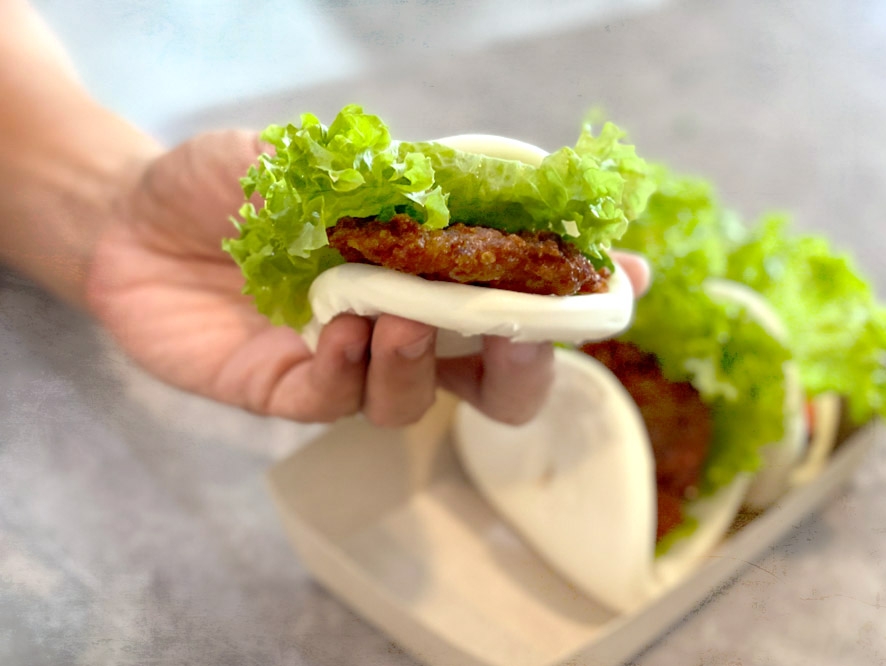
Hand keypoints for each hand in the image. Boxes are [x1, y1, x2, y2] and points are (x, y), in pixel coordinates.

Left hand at [86, 130, 649, 425]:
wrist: (133, 216)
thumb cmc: (233, 179)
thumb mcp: (312, 157)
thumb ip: (389, 178)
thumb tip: (472, 189)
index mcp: (430, 266)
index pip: (522, 290)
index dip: (578, 295)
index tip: (624, 277)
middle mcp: (406, 323)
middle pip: (497, 377)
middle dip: (525, 364)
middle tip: (517, 331)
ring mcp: (352, 363)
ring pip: (422, 400)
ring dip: (425, 364)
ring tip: (397, 317)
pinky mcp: (292, 392)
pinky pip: (339, 403)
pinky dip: (349, 372)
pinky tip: (332, 333)